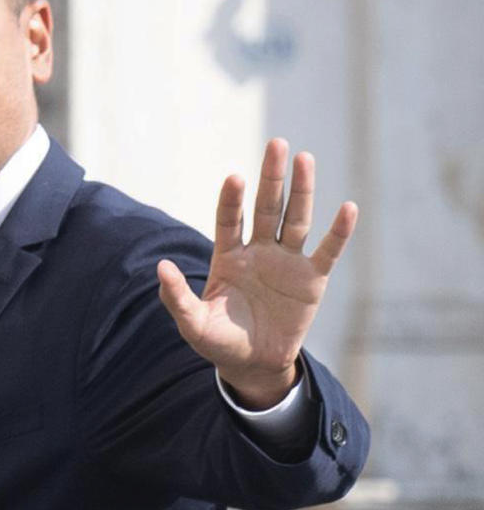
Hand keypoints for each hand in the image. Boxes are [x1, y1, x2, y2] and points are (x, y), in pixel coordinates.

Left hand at [156, 138, 357, 407]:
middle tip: (276, 144)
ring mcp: (287, 261)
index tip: (234, 178)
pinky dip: (339, 232)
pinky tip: (348, 208)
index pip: (229, 220)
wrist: (253, 365)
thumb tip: (160, 267)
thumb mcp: (193, 324)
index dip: (231, 200)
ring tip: (304, 158)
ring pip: (296, 219)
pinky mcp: (312, 279)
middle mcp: (259, 251)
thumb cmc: (220, 342)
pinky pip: (327, 251)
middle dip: (271, 178)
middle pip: (267, 207)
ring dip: (301, 190)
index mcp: (229, 257)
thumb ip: (176, 298)